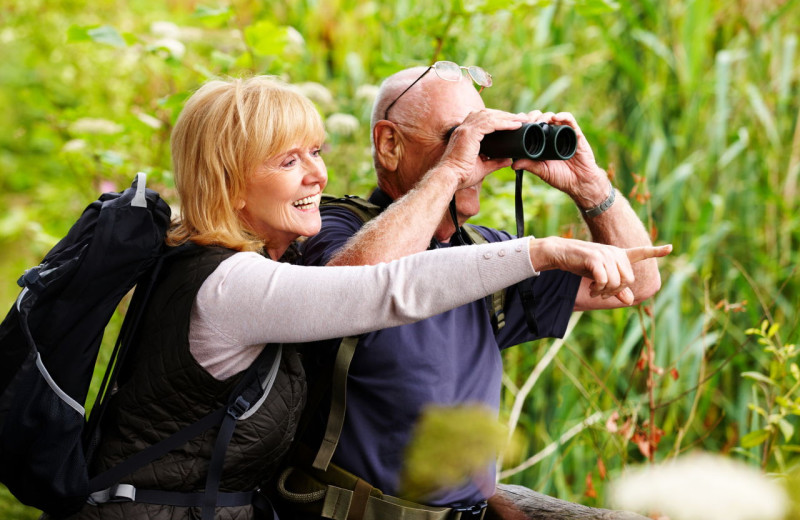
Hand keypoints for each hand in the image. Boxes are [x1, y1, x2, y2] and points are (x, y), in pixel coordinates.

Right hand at [436, 109, 524, 189]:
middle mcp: (464, 128)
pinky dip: (504, 123)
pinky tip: (515, 125)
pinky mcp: (469, 133)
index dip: (498, 119)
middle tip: (520, 118)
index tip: (512, 122)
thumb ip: (495, 162)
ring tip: (521, 120)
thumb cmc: (462, 175)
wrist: (450, 178)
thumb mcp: (482, 167)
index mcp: (464, 134)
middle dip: (504, 115)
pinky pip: (490, 123)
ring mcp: (466, 129)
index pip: (482, 119)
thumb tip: (508, 160)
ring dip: (507, 117)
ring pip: (490, 116)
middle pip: (487, 114)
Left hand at [512, 111, 608, 207]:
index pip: (532, 127)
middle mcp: (552, 135)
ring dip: (544, 116)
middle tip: (527, 122)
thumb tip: (513, 164)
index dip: (524, 122)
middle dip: (532, 117)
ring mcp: (564, 133)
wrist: (580, 183)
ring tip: (539, 121)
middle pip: (541, 118)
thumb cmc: (561, 177)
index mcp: (543, 142)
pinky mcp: (576, 133)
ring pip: (553, 116)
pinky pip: (570, 120)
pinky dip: (562, 116)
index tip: (517, 124)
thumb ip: (529, 165)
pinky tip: (555, 118)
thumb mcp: (542, 171)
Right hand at [530, 237, 671, 304]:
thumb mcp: (600, 277)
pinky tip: (591, 288)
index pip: (640, 252)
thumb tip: (630, 301)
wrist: (561, 253)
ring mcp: (606, 254)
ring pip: (616, 282)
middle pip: (628, 280)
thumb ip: (616, 289)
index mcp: (619, 255)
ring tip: (594, 291)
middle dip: (615, 291)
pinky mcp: (595, 258)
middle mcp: (615, 253)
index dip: (656, 251)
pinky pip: (604, 280)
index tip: (670, 248)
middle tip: (601, 294)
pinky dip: (598, 289)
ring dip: (605, 292)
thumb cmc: (581, 264)